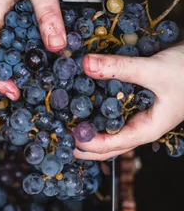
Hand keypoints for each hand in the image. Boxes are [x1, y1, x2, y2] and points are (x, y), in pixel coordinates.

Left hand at [74, 43, 183, 160]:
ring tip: (64, 125)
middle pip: (108, 147)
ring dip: (89, 131)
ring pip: (110, 132)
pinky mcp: (139, 104)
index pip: (111, 145)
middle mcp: (141, 127)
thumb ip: (119, 67)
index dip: (87, 143)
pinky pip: (114, 115)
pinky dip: (98, 112)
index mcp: (146, 129)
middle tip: (58, 140)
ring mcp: (141, 118)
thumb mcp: (153, 69)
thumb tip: (84, 64)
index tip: (66, 135)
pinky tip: (83, 104)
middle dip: (83, 147)